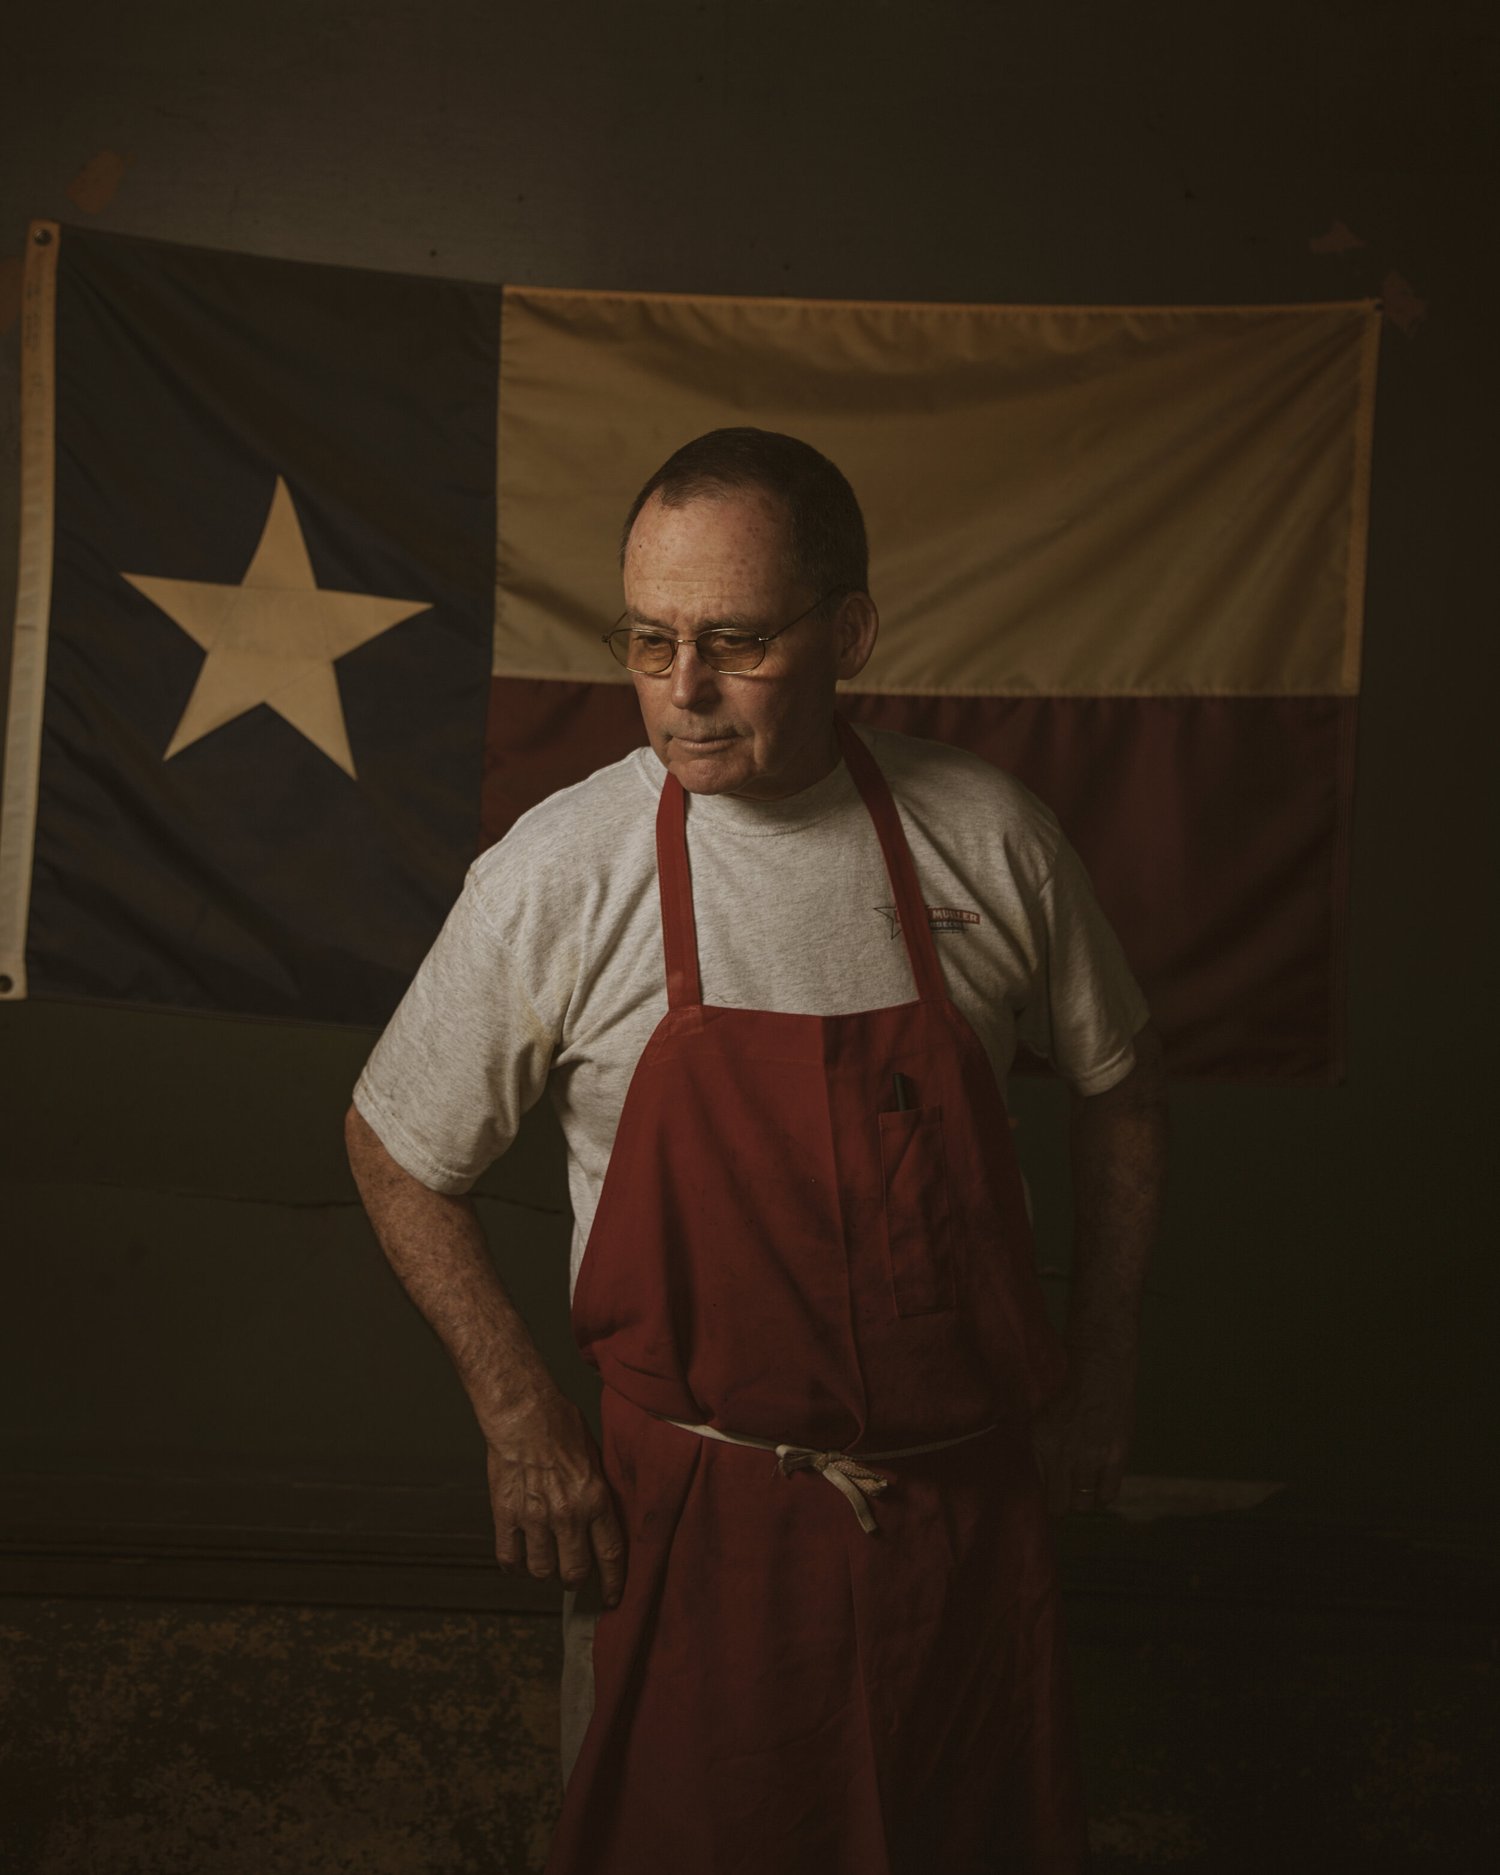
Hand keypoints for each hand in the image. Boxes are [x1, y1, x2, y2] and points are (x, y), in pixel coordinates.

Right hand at [485, 1389, 625, 1606]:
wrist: (523, 1412)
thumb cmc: (561, 1425)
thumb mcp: (595, 1456)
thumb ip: (598, 1492)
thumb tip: (603, 1518)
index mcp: (596, 1498)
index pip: (610, 1555)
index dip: (612, 1583)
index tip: (612, 1599)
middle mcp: (568, 1514)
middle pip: (574, 1572)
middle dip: (575, 1580)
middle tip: (573, 1576)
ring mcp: (534, 1518)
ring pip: (542, 1570)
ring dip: (545, 1571)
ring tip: (545, 1561)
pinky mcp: (506, 1515)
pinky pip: (509, 1558)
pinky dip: (513, 1566)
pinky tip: (517, 1561)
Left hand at [1030, 1340, 1136, 1516]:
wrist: (1100, 1362)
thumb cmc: (1066, 1382)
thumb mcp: (1039, 1411)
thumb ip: (1036, 1443)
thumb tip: (1035, 1473)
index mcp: (1039, 1441)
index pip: (1036, 1489)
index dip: (1042, 1495)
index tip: (1046, 1494)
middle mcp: (1062, 1454)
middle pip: (1059, 1505)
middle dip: (1060, 1503)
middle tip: (1064, 1495)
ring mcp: (1090, 1457)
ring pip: (1083, 1504)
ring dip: (1081, 1499)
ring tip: (1081, 1489)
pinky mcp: (1115, 1455)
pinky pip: (1107, 1494)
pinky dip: (1102, 1496)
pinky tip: (1099, 1487)